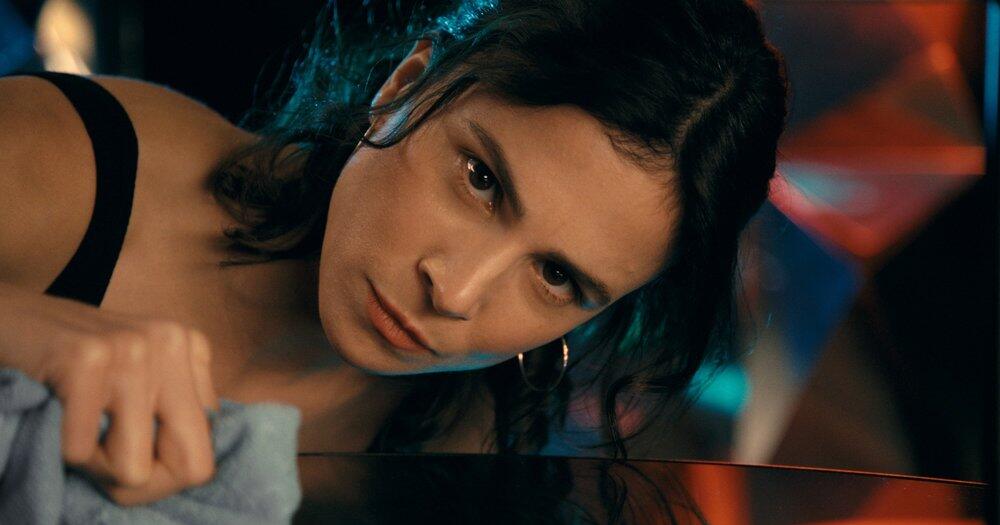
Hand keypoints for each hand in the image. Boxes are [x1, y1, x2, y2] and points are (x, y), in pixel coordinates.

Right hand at [41, 320, 219, 505]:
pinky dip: (63, 448)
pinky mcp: (87, 356)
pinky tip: (57, 413)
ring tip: (77, 427)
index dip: (165, 472)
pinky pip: (82, 450)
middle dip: (143, 481)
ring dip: (95, 464)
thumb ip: (173, 416)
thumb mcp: (141, 379)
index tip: (131, 454)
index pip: (206, 452)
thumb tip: (191, 471)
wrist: (11, 318)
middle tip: (105, 457)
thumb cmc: (77, 364)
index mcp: (190, 348)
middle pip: (190, 466)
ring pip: (134, 468)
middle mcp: (171, 342)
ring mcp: (133, 346)